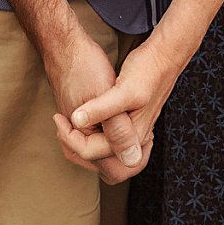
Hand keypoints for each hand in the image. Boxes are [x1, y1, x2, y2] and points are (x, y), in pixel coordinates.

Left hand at [55, 33, 183, 179]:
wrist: (163, 59)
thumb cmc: (146, 71)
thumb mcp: (123, 90)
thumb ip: (103, 110)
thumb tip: (79, 124)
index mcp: (133, 138)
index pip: (92, 153)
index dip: (70, 138)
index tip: (60, 117)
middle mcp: (136, 142)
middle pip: (102, 166)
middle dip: (77, 149)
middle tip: (63, 126)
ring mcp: (135, 135)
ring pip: (105, 157)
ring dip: (84, 146)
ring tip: (69, 124)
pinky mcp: (131, 126)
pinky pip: (109, 143)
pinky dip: (92, 137)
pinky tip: (83, 119)